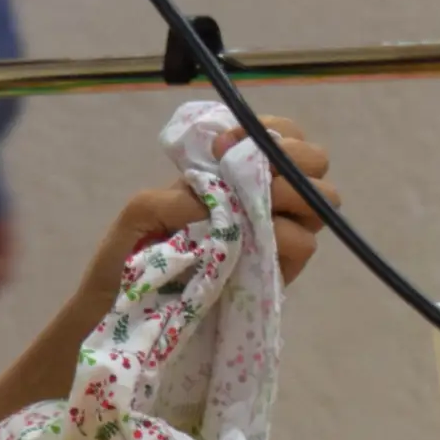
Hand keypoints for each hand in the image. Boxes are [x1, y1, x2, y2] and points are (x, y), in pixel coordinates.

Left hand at [80, 115, 338, 295]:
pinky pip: (305, 243)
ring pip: (320, 201)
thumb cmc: (125, 255)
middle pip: (313, 163)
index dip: (269, 130)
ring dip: (294, 194)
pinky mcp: (277, 270)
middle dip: (294, 159)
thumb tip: (230, 190)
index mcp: (228, 175)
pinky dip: (288, 234)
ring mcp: (272, 234)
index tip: (230, 143)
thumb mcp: (143, 209)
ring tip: (257, 207)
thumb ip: (185, 192)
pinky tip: (255, 240)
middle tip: (257, 175)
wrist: (119, 309)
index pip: (276, 136)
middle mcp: (260, 199)